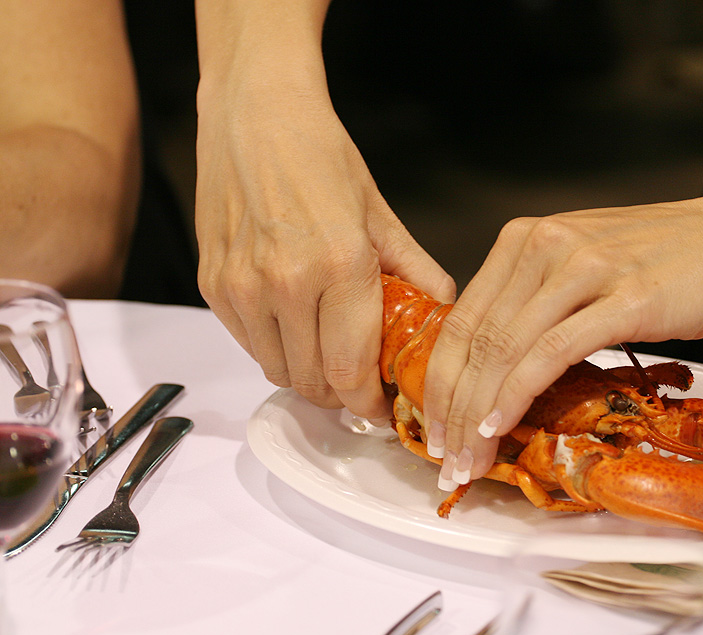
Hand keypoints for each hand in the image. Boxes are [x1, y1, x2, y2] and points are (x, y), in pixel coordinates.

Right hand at [195, 58, 452, 417]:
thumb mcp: (381, 213)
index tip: (379, 407)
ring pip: (279, 370)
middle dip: (342, 393)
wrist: (254, 113)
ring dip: (308, 374)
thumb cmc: (322, 156)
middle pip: (314, 382)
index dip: (368, 403)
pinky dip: (274, 348)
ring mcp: (241, 287)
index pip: (351, 372)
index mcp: (339, 266)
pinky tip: (294, 323)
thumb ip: (415, 271)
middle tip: (361, 379)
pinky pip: (248, 344)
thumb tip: (444, 312)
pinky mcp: (213, 286)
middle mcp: (285, 284)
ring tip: (328, 351)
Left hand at [421, 195, 702, 487]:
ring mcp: (581, 268)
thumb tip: (493, 366)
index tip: (433, 424)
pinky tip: (498, 425)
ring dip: (477, 412)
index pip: (461, 317)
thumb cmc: (666, 263)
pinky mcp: (621, 298)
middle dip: (449, 407)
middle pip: (474, 338)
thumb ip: (534, 303)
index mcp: (524, 239)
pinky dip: (516, 394)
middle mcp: (543, 245)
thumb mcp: (582, 268)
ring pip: (504, 349)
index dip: (439, 378)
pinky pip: (550, 353)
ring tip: (468, 457)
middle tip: (443, 456)